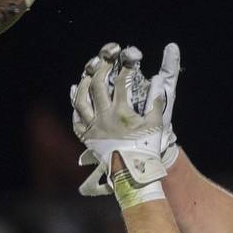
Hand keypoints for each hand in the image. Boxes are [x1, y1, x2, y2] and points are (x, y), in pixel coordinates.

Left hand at [71, 42, 180, 195]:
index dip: (127, 68)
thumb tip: (157, 81)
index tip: (130, 59)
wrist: (133, 174)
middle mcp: (104, 117)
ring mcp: (93, 127)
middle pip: (98, 85)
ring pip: (82, 99)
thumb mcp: (156, 124)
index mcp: (122, 113)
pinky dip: (75, 104)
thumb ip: (156, 101)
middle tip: (107, 58)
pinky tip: (76, 92)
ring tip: (89, 72)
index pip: (123, 82)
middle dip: (103, 68)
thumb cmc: (147, 149)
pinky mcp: (87, 137)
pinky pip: (76, 118)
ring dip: (85, 82)